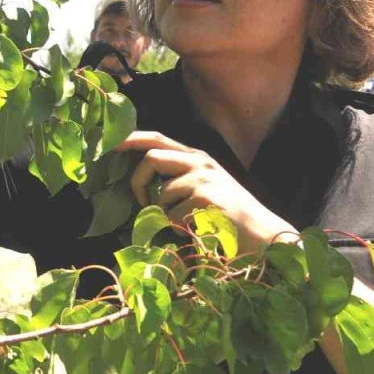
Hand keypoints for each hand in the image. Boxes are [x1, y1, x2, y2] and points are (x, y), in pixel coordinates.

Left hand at [115, 131, 297, 252]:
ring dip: (167, 214)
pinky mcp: (203, 198)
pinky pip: (172, 215)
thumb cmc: (229, 216)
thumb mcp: (205, 187)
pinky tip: (198, 230)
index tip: (110, 144)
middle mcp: (199, 162)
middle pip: (151, 158)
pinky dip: (179, 228)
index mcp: (197, 158)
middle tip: (142, 202)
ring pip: (161, 194)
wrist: (263, 234)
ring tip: (189, 223)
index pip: (157, 139)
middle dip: (138, 182)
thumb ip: (177, 179)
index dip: (130, 139)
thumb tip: (144, 187)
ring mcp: (202, 178)